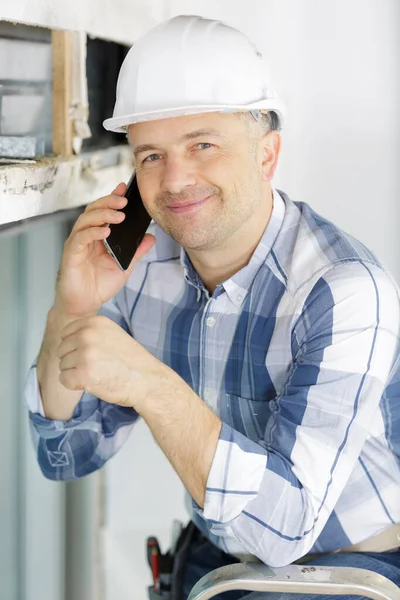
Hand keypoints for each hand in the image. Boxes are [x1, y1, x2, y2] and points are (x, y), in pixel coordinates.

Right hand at [54, 182, 154, 319]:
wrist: (84, 307)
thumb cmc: (99, 286)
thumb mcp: (124, 267)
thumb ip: (136, 252)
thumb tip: (152, 237)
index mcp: (97, 236)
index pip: (104, 211)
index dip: (112, 197)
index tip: (125, 187)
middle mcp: (85, 236)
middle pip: (93, 210)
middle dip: (108, 202)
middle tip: (124, 200)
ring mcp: (77, 244)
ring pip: (85, 220)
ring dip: (102, 215)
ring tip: (119, 216)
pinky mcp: (71, 255)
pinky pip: (80, 238)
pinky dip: (92, 232)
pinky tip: (105, 232)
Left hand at [57, 315, 167, 407]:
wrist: (147, 381)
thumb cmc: (132, 361)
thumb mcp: (113, 334)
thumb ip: (91, 332)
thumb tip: (66, 338)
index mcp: (95, 323)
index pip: (66, 333)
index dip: (74, 347)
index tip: (90, 354)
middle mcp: (88, 335)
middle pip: (62, 349)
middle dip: (74, 360)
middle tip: (95, 366)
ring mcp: (85, 354)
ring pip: (62, 365)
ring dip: (75, 373)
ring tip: (96, 374)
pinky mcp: (84, 374)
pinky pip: (64, 379)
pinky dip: (74, 384)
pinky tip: (91, 383)